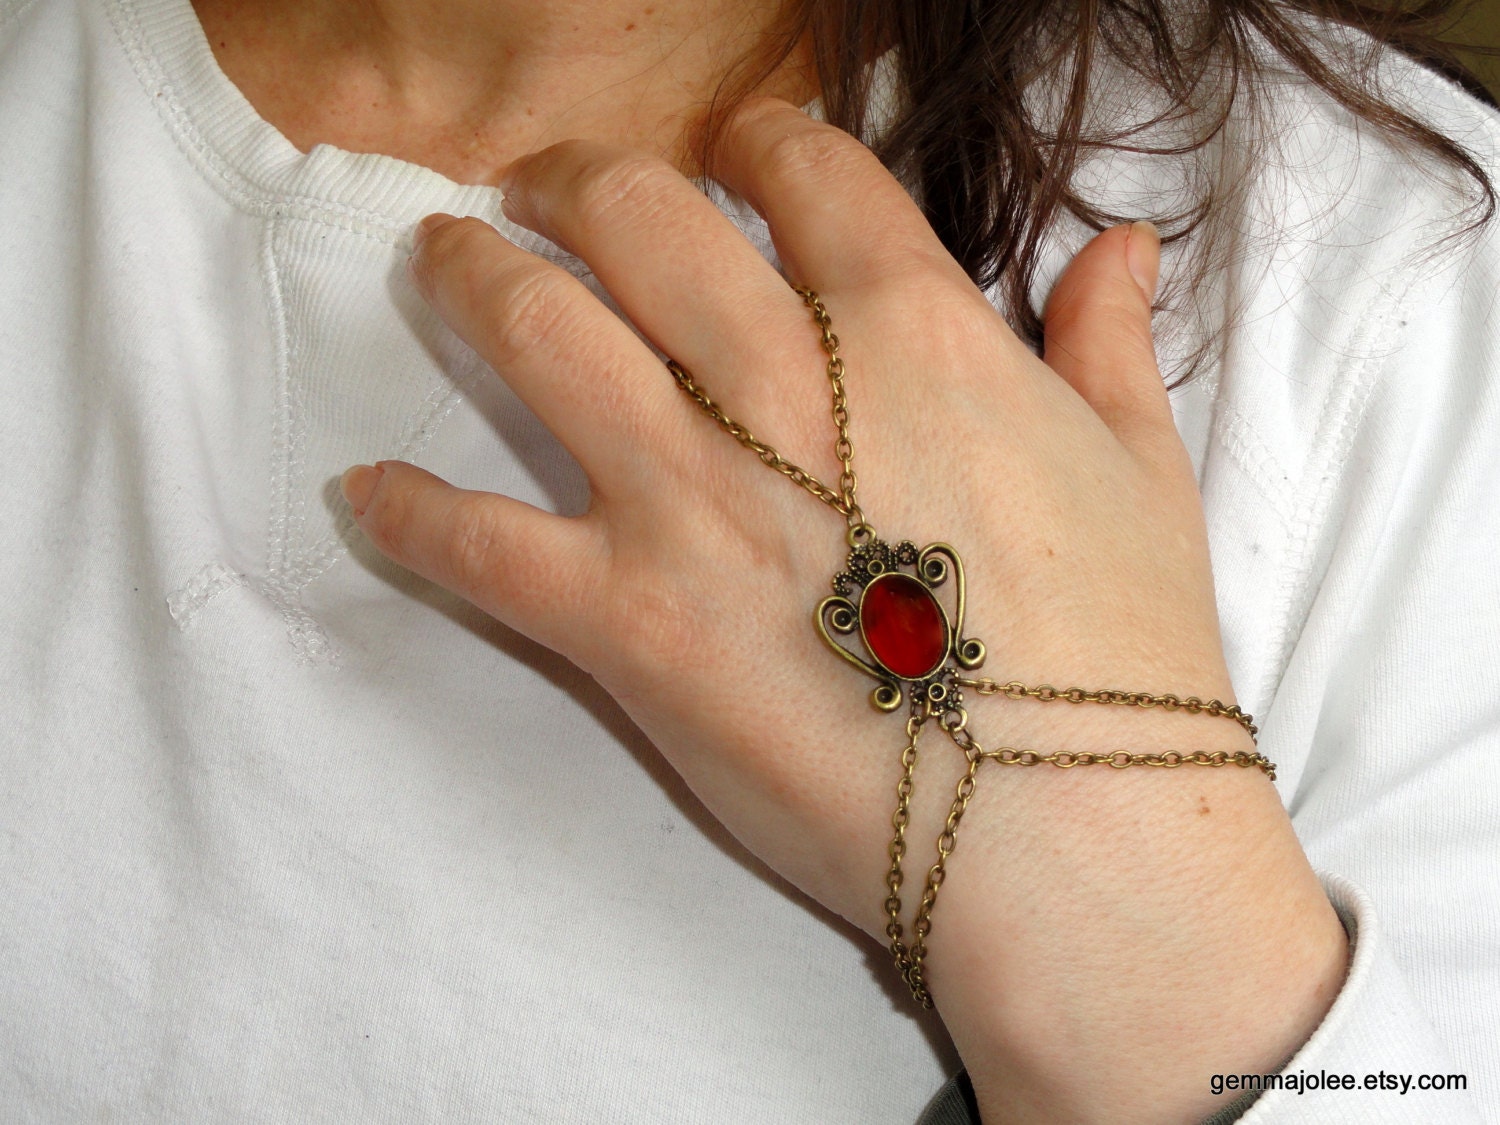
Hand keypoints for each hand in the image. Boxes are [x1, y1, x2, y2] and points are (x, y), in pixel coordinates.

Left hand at [341, 99, 1345, 1123]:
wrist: (1071, 831)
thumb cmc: (1123, 655)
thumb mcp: (1143, 472)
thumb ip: (1110, 342)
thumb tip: (1124, 246)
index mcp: (912, 330)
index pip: (800, 172)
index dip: (752, 139)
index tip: (726, 152)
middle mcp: (782, 384)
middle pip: (634, 216)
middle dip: (574, 179)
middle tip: (543, 190)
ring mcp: (686, 497)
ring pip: (533, 330)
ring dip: (471, 277)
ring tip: (442, 260)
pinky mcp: (623, 619)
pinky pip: (473, 542)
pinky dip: (407, 511)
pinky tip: (369, 492)